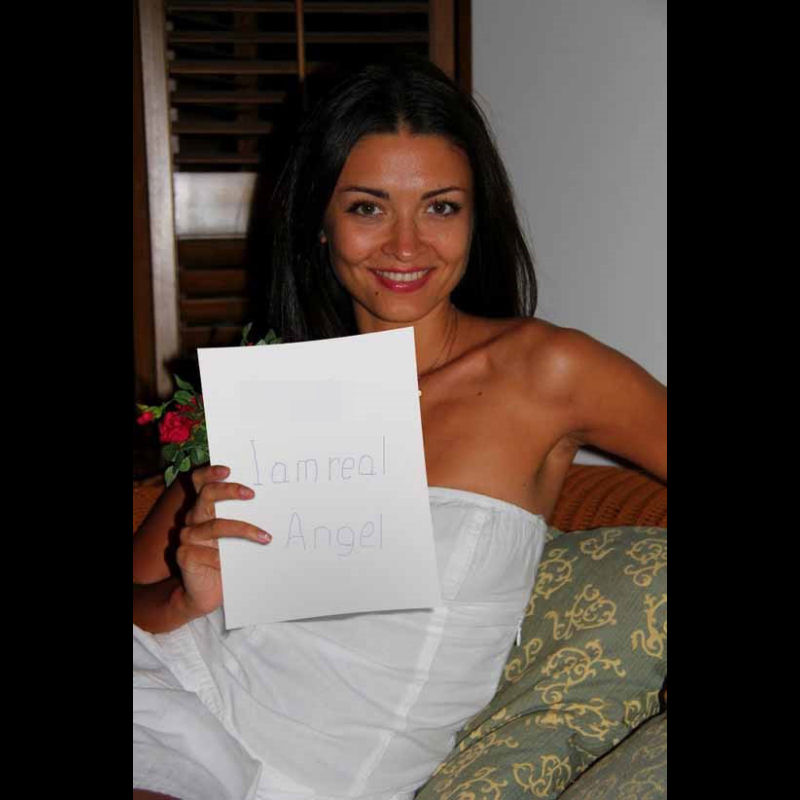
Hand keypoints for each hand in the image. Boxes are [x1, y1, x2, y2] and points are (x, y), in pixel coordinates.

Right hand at [176, 464, 270, 618]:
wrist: (208, 592)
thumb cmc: (229, 559)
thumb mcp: (239, 538)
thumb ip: (246, 519)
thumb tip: (275, 504)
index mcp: (205, 508)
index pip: (200, 482)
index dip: (210, 473)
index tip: (229, 469)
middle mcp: (194, 518)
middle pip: (205, 495)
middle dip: (229, 491)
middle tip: (251, 494)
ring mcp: (187, 537)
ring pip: (214, 526)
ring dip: (243, 529)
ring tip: (265, 537)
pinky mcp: (184, 556)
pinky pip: (207, 553)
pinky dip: (225, 558)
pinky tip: (236, 564)